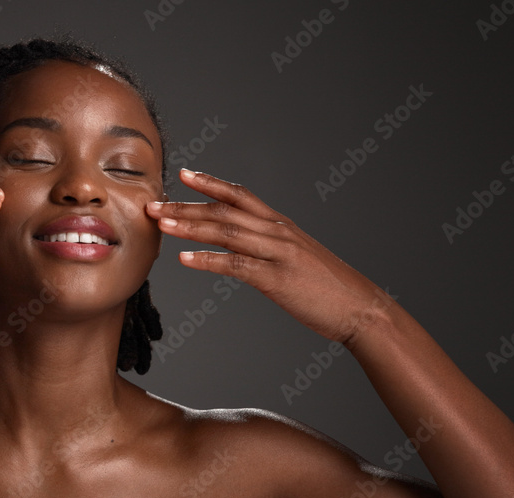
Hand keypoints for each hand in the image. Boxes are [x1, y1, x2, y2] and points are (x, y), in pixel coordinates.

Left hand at [145, 169, 394, 343]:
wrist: (360, 307)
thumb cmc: (328, 287)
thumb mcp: (298, 258)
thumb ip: (271, 248)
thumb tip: (245, 248)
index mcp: (281, 226)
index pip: (240, 195)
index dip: (211, 183)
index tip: (184, 174)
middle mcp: (278, 232)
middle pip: (225, 210)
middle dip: (186, 206)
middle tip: (153, 204)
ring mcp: (278, 253)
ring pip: (227, 232)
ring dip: (190, 226)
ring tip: (161, 224)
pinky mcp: (277, 278)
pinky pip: (237, 265)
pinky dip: (208, 260)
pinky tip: (186, 258)